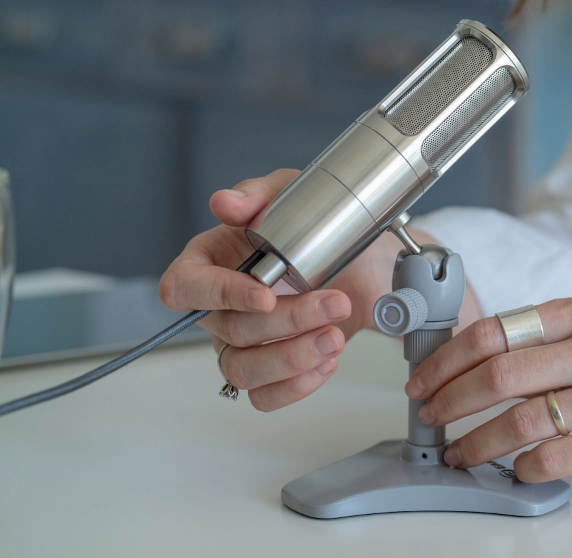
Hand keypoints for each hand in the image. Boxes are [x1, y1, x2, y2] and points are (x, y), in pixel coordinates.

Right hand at [159, 169, 400, 411]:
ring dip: (293, 357)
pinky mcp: (269, 372)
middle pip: (231, 330)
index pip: (183, 288)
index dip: (219, 295)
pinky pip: (264, 396)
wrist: (366, 262)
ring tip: (335, 337)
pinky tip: (327, 359)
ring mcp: (241, 344)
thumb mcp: (292, 195)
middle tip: (335, 302)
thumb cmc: (320, 228)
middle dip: (289, 320)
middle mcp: (219, 308)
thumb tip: (225, 203)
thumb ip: (257, 195)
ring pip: (242, 370)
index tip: (267, 295)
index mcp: (209, 262)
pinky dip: (297, 385)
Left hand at [406, 296, 571, 486]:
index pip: (497, 329)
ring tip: (460, 455)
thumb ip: (552, 346)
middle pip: (499, 372)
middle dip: (450, 400)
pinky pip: (555, 457)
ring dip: (477, 443)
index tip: (424, 379)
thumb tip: (475, 367)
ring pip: (520, 419)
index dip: (449, 357)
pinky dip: (524, 469)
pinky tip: (519, 471)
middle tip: (430, 419)